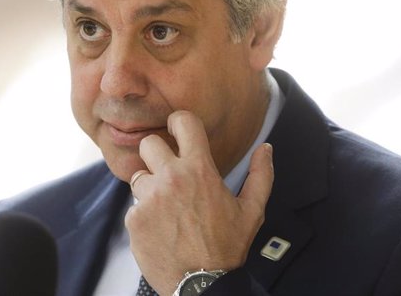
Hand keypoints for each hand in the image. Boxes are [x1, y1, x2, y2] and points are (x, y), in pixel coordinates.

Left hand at [125, 110, 273, 294]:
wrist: (201, 285)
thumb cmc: (227, 248)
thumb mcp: (252, 211)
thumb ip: (261, 175)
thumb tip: (266, 149)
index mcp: (199, 170)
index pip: (182, 122)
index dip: (177, 121)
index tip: (176, 128)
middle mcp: (171, 178)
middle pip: (148, 143)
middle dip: (156, 153)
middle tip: (167, 171)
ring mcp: (149, 198)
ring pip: (139, 176)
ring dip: (150, 188)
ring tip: (168, 209)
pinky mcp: (134, 218)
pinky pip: (134, 206)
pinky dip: (144, 215)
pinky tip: (161, 230)